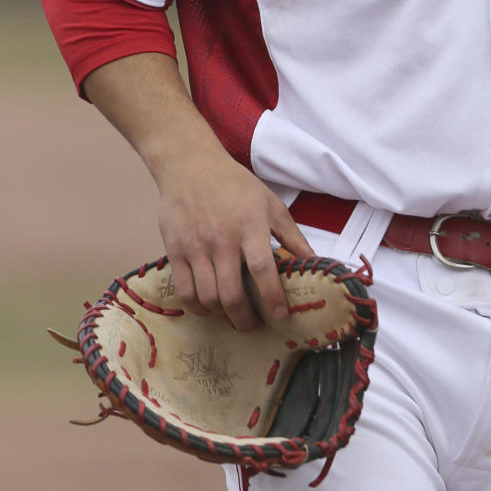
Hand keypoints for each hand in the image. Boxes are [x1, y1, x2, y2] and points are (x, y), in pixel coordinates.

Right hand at [155, 148, 314, 332]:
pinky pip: (184, 291)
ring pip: (207, 297)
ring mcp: (196, 246)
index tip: (281, 315)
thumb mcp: (271, 205)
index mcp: (250, 225)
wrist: (190, 165)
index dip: (273, 297)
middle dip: (245, 319)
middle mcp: (222, 239)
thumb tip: (315, 263)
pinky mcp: (175, 250)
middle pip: (232, 293)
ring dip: (223, 315)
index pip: (262, 269)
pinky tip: (208, 306)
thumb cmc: (235, 184)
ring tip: (233, 316)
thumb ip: (293, 237)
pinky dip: (197, 307)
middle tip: (254, 325)